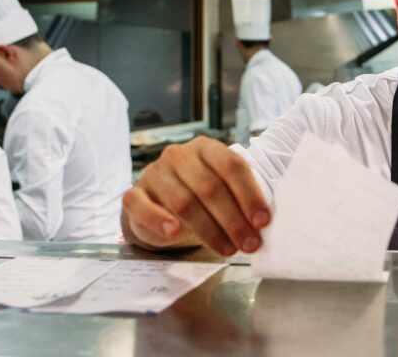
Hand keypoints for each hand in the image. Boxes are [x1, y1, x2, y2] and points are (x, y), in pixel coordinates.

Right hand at [122, 137, 270, 255]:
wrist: (158, 206)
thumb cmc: (198, 197)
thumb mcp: (220, 189)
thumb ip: (238, 198)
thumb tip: (263, 222)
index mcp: (205, 147)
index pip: (231, 166)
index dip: (249, 194)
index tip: (262, 221)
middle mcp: (178, 155)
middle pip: (210, 187)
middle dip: (233, 219)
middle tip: (249, 243)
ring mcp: (154, 173)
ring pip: (184, 201)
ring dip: (209, 229)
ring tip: (228, 249)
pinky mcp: (134, 195)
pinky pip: (143, 206)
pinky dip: (159, 220)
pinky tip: (175, 233)